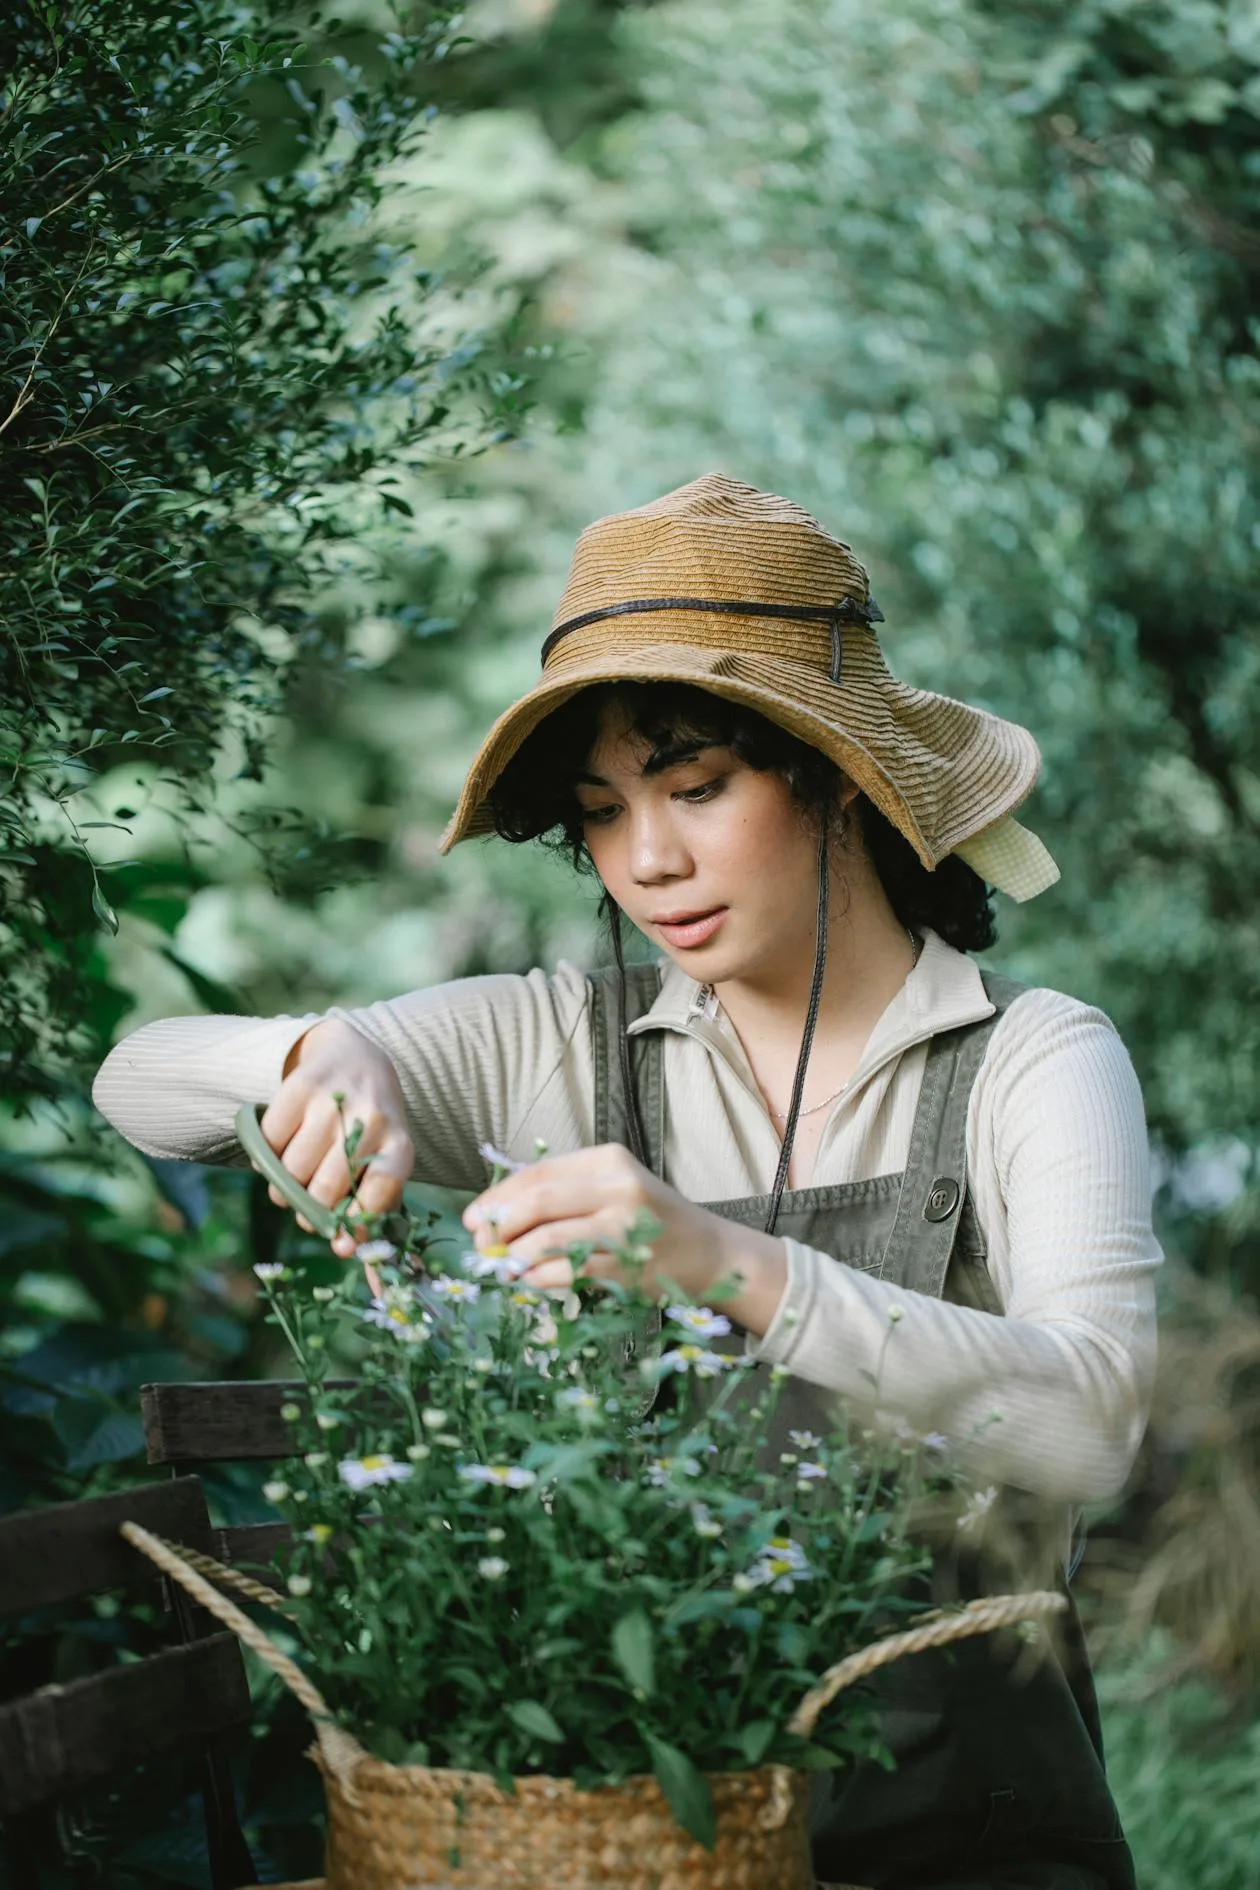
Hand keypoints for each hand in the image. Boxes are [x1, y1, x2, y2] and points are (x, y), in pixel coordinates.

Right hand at [260, 1017, 413, 1257]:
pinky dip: (267, 1154)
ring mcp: (335, 1101)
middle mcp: (372, 1120)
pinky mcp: (301, 1086)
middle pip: (324, 1191)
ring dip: (283, 1185)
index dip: (354, 1227)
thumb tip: (361, 1270)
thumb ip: (373, 1217)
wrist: (356, 1059)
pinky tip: (283, 1146)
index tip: (340, 1241)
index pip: (376, 1198)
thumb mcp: (384, 1165)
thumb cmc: (371, 1129)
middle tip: (306, 1205)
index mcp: (399, 1146)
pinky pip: (269, 1142)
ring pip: (291, 1170)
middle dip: (308, 1210)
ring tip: (294, 1175)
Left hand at [463, 1143, 744, 1301]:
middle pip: (537, 1201)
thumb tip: (491, 1216)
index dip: (496, 1198)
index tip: (473, 1220)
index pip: (536, 1174)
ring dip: (514, 1257)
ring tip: (504, 1268)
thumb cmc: (648, 1220)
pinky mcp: (629, 1265)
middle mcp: (618, 1186)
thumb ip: (561, 1194)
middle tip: (482, 1248)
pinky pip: (568, 1272)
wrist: (707, 1253)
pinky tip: (531, 1282)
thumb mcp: (610, 1188)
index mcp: (607, 1159)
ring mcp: (626, 1227)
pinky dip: (539, 1278)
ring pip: (548, 1238)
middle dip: (499, 1226)